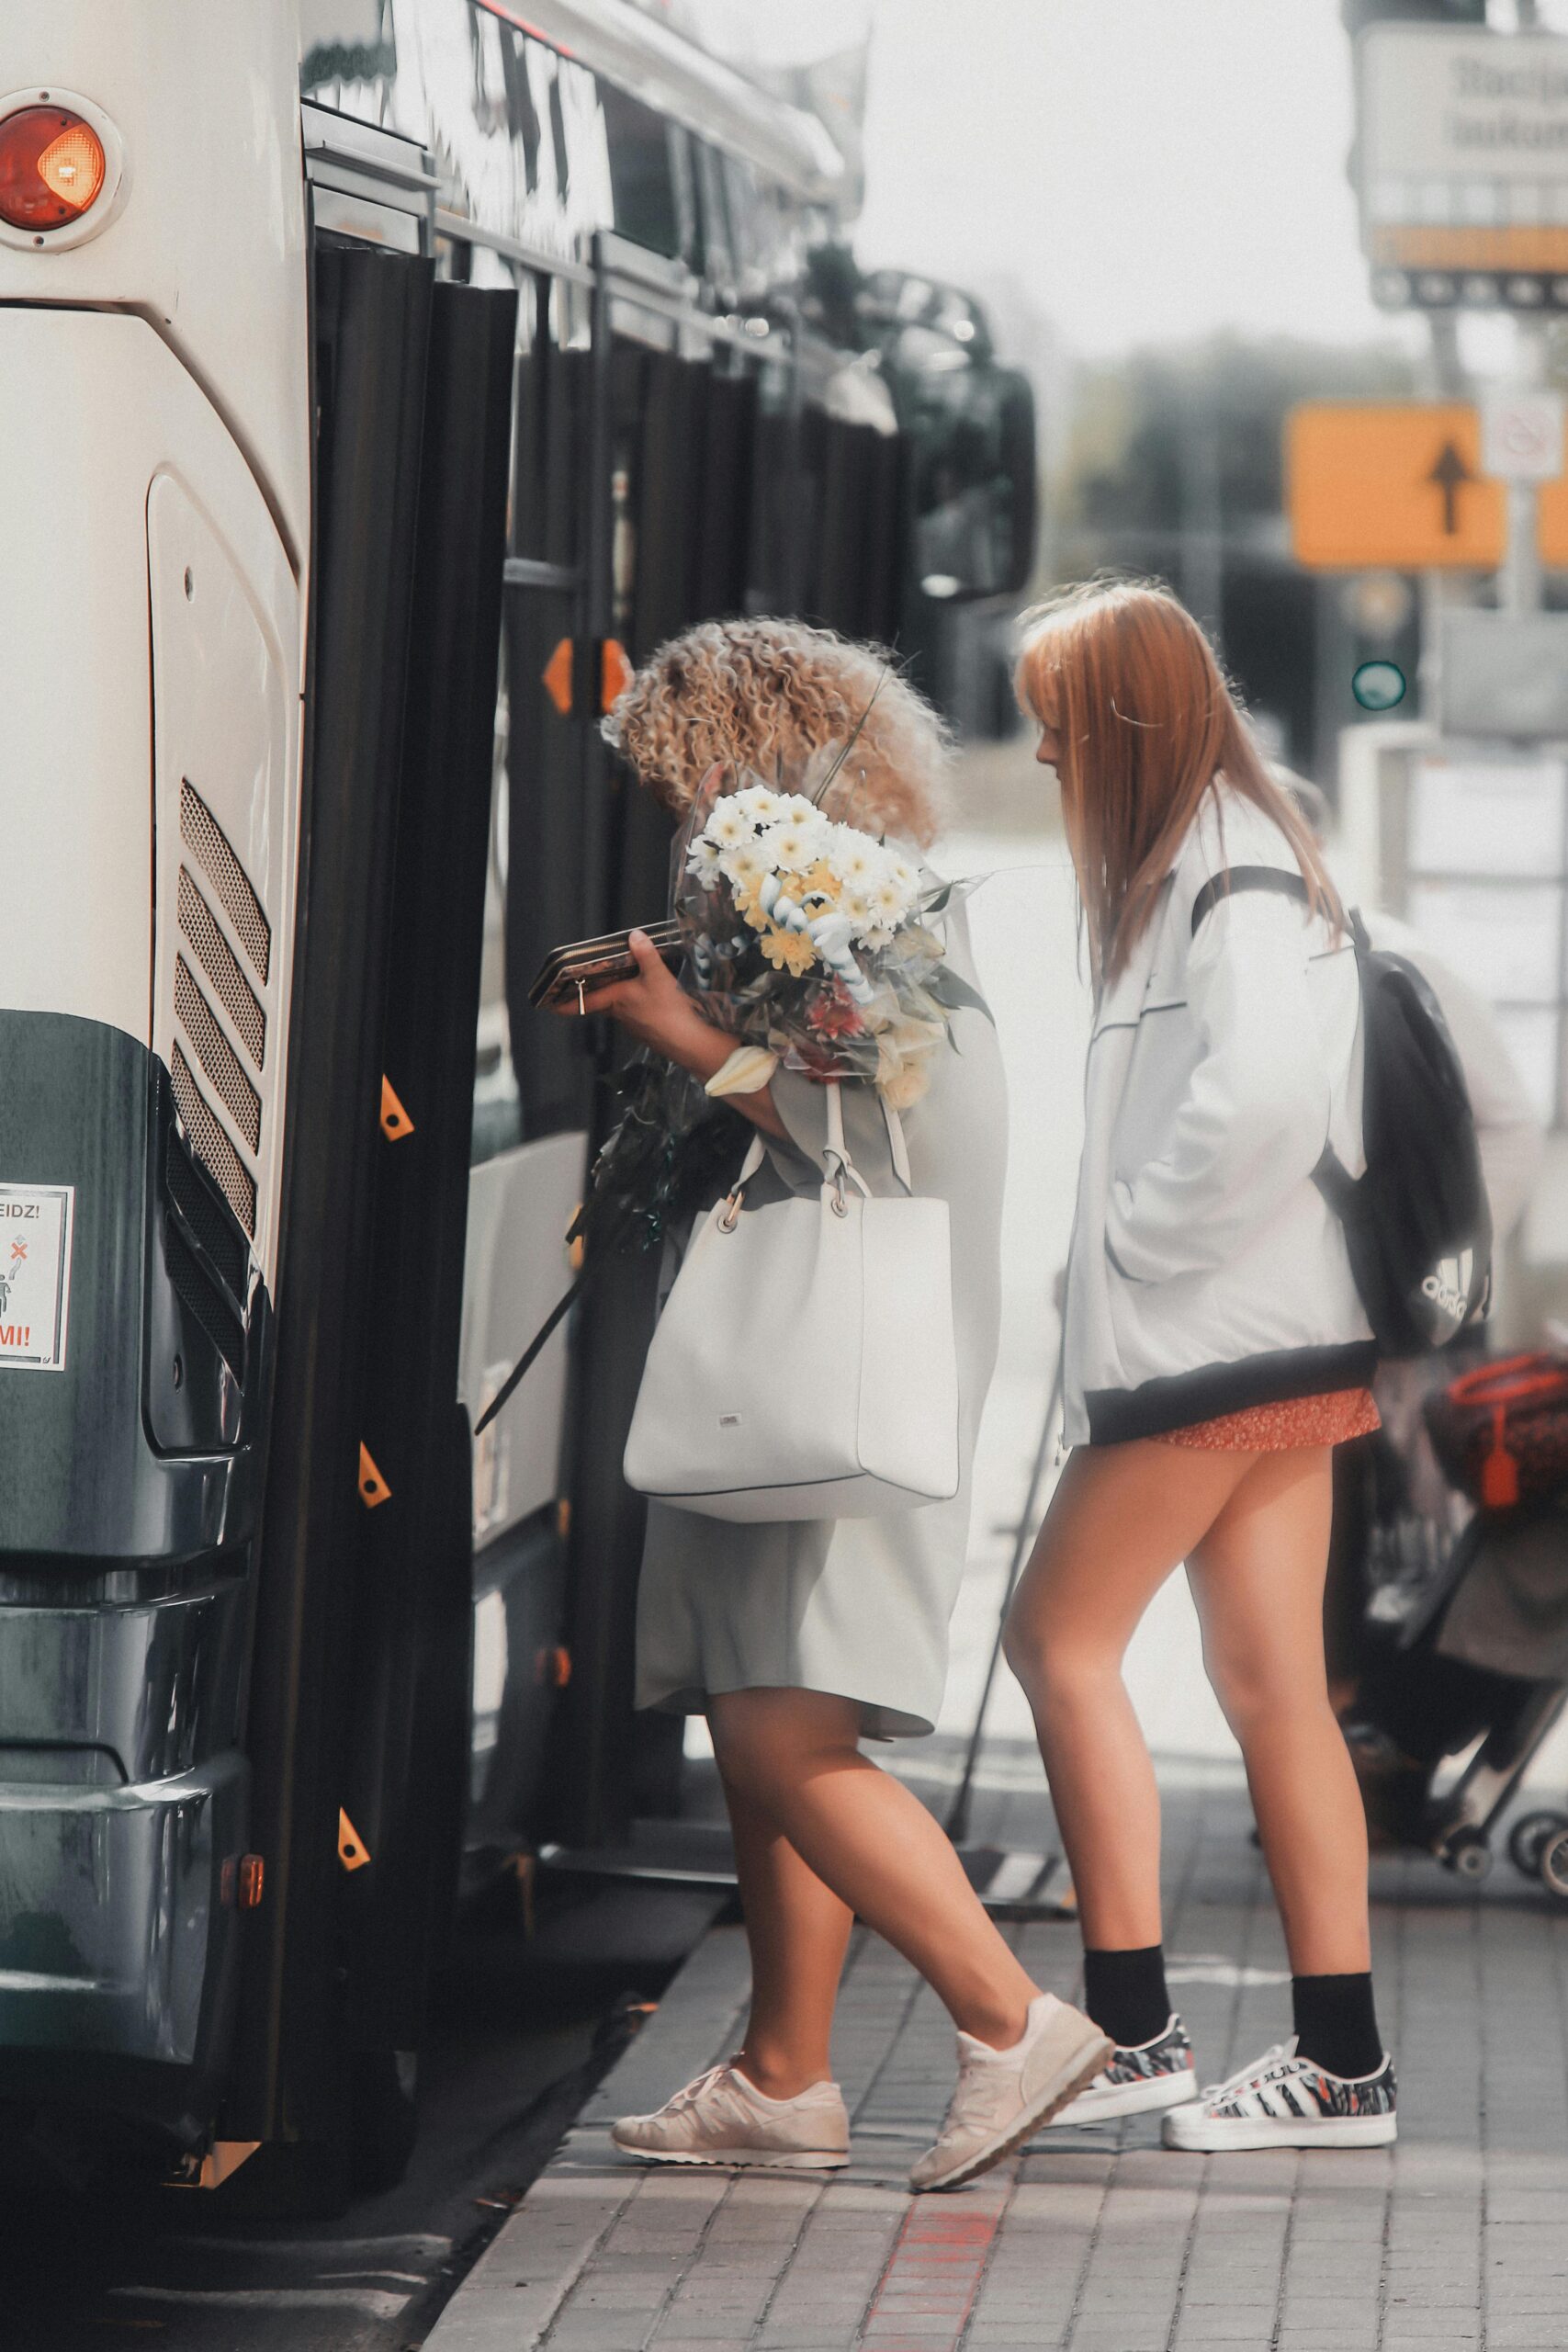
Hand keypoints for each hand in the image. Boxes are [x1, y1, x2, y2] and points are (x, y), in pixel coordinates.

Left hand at [557, 929, 712, 1063]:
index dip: (564, 1005)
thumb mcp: (658, 976)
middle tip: (585, 984)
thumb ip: (646, 954)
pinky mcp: (646, 1032)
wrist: (688, 1042)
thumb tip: (635, 935)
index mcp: (615, 999)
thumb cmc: (668, 1009)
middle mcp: (619, 1014)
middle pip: (599, 1004)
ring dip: (615, 998)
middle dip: (592, 995)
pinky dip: (633, 1005)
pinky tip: (646, 998)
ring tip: (620, 982)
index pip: (583, 1003)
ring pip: (617, 1009)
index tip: (549, 1006)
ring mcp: (632, 1025)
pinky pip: (633, 1015)